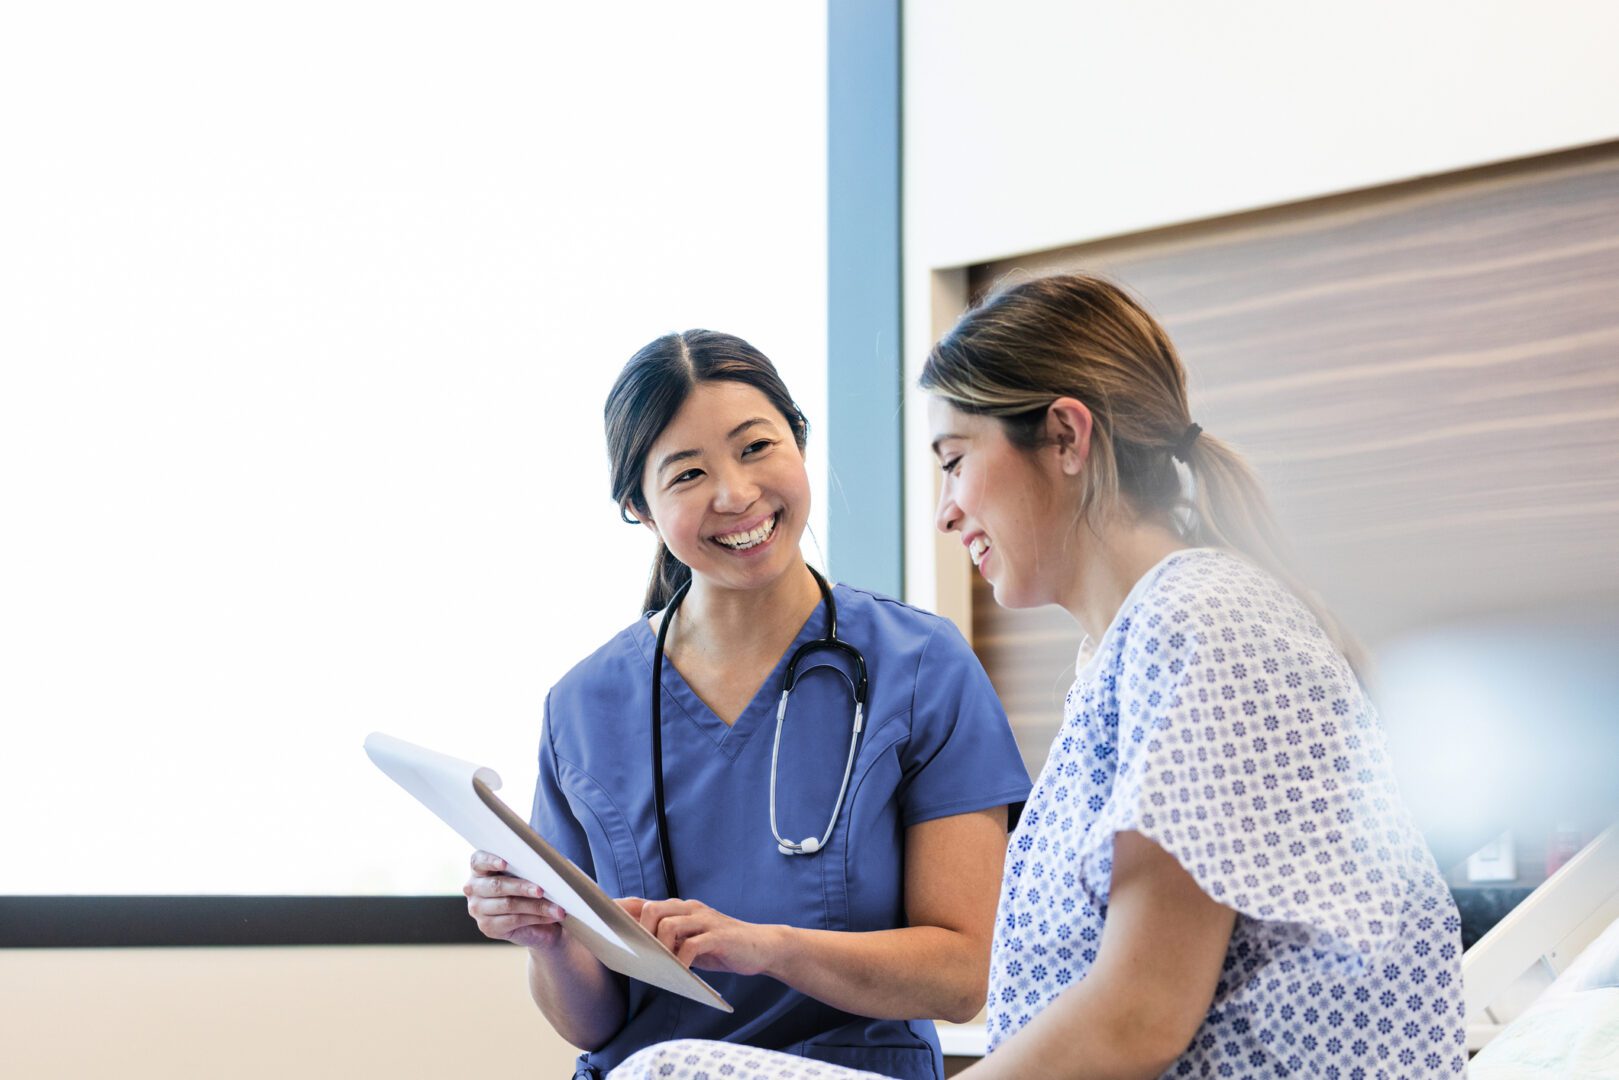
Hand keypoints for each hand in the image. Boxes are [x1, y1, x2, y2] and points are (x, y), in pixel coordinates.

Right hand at [463, 850, 566, 948]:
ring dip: (536, 906)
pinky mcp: (488, 927)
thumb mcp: (529, 874)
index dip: (491, 861)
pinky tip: (550, 916)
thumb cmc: (532, 888)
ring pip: (508, 904)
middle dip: (522, 887)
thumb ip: (529, 866)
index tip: (506, 864)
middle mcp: (473, 888)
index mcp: (480, 868)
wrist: (537, 922)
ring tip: (556, 907)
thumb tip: (547, 864)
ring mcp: (478, 909)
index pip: (479, 861)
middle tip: (541, 890)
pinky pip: (514, 920)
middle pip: (497, 885)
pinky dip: (535, 918)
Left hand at [619, 896, 783, 976]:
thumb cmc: (721, 947)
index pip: (643, 903)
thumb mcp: (690, 941)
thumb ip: (668, 941)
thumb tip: (635, 950)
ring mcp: (704, 920)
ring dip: (658, 946)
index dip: (620, 909)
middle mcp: (689, 909)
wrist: (760, 947)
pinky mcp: (718, 936)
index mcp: (679, 909)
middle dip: (638, 930)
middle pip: (652, 909)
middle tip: (636, 951)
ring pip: (669, 924)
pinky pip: (693, 945)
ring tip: (658, 964)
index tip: (598, 917)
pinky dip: (682, 959)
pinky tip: (680, 971)